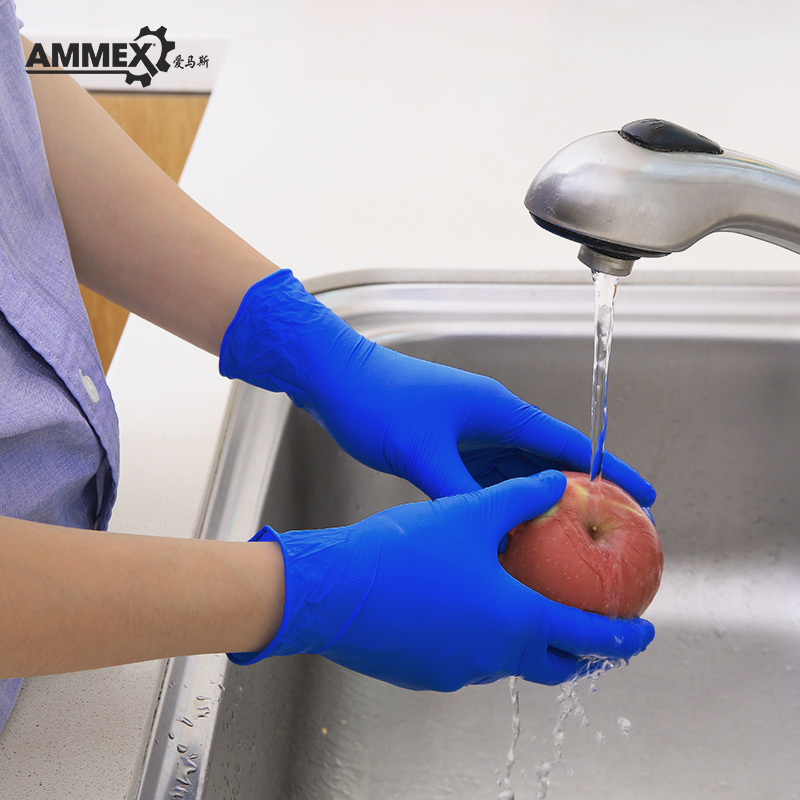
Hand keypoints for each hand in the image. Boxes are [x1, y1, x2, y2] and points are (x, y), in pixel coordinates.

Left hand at [219, 270, 654, 506]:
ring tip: (567, 539)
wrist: (337, 380)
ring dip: (542, 502)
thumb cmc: (377, 400)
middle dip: (582, 494)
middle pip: (550, 462)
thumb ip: (457, 490)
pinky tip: (508, 529)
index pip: (567, 445)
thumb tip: (490, 531)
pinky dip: (503, 502)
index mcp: (498, 412)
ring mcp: (469, 434)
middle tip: (611, 529)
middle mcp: (491, 421)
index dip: (608, 471)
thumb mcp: (420, 451)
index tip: (642, 494)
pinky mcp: (448, 446)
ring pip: (519, 474)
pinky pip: (488, 479)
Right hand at [230, 472, 654, 691]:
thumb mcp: (469, 513)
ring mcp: (458, 671)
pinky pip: (467, 659)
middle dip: (585, 657)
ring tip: (528, 616)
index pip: (589, 639)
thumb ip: (520, 498)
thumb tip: (556, 483)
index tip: (643, 634)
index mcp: (515, 621)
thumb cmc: (404, 552)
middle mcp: (493, 657)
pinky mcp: (425, 673)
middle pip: (555, 667)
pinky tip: (464, 611)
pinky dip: (483, 642)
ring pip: (508, 663)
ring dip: (529, 645)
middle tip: (599, 642)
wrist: (333, 590)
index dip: (623, 638)